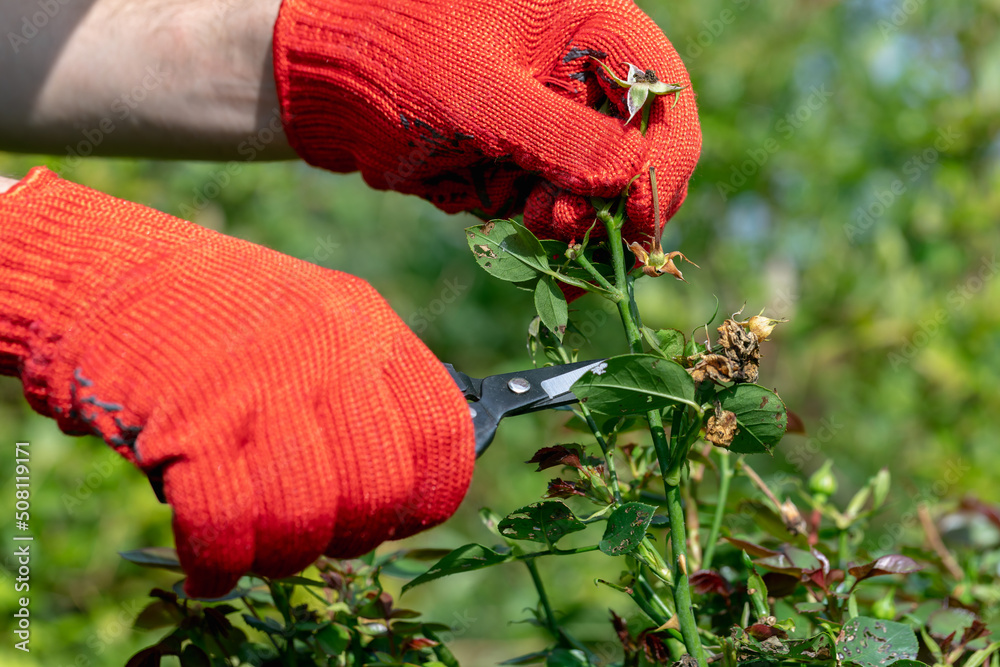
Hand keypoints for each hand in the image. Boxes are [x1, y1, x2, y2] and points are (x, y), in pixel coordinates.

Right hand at [0, 168, 474, 597]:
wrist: (107, 275)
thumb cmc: (219, 314)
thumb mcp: (316, 321)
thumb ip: (367, 387)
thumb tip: (406, 483)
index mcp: (367, 328)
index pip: (442, 435)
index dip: (426, 497)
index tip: (397, 518)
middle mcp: (326, 355)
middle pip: (379, 491)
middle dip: (350, 537)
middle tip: (316, 537)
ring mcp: (259, 388)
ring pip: (305, 520)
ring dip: (281, 557)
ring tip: (255, 550)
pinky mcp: (189, 424)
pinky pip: (225, 530)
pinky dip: (217, 567)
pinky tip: (210, 569)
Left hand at [273, 0, 700, 240]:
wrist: (323, 83)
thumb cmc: (394, 62)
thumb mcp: (478, 98)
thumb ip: (560, 137)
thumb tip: (630, 179)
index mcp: (589, 25)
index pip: (662, 100)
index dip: (659, 166)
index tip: (630, 221)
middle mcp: (583, 70)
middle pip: (638, 152)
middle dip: (606, 203)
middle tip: (556, 230)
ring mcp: (554, 115)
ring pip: (596, 188)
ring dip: (568, 219)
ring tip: (526, 221)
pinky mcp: (525, 151)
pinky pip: (553, 199)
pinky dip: (536, 219)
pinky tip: (502, 211)